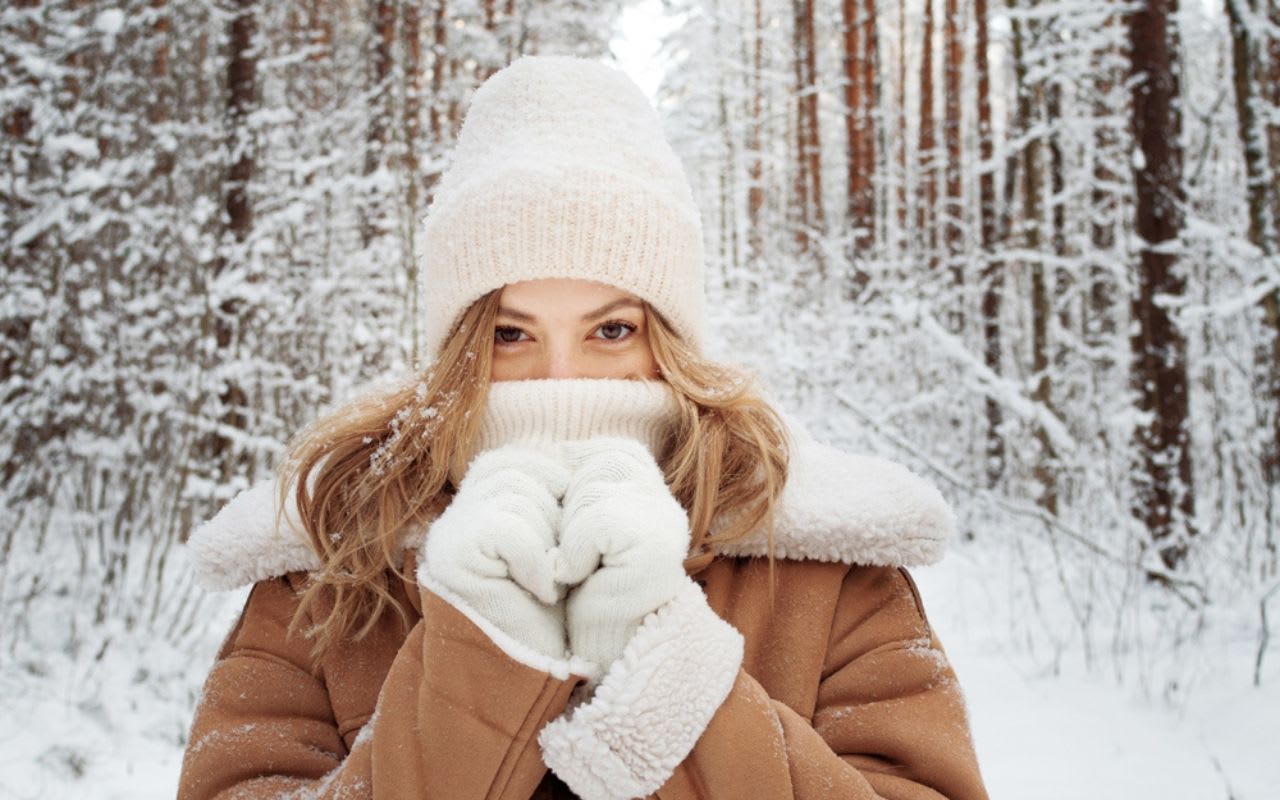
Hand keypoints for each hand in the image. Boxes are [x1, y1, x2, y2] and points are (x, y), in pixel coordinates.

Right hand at [421, 444, 570, 659]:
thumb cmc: (553, 611)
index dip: (559, 490)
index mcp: (481, 503)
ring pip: (516, 495)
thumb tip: (574, 452)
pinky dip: (535, 561)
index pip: (523, 460)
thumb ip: (554, 496)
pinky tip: (540, 592)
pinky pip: (507, 528)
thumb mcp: (560, 542)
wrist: (531, 671)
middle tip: (558, 568)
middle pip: (520, 470)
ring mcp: (449, 533)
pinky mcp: (451, 557)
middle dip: (555, 517)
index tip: (567, 542)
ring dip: (548, 542)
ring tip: (548, 582)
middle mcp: (457, 513)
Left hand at [554, 438, 691, 670]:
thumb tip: (557, 449)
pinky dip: (575, 553)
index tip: (567, 523)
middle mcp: (666, 505)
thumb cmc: (581, 591)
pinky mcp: (654, 548)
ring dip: (569, 535)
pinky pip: (595, 524)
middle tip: (574, 554)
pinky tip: (580, 578)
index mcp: (653, 494)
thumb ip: (580, 486)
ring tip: (577, 568)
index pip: (608, 452)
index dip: (575, 481)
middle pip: (598, 465)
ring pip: (593, 493)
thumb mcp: (578, 527)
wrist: (598, 653)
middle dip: (569, 509)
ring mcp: (665, 524)